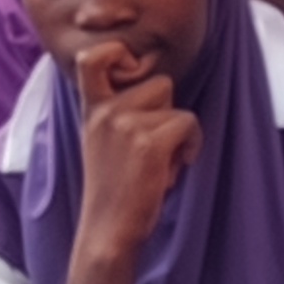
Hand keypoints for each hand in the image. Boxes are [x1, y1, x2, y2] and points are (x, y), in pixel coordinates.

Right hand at [74, 42, 198, 266]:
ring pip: (177, 105)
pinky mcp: (148, 142)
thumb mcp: (101, 142)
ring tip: (161, 161)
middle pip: (161, 83)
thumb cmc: (114, 190)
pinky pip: (189, 123)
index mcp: (92, 110)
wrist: (107, 231)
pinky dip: (191, 145)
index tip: (130, 71)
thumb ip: (117, 113)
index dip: (117, 52)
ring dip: (180, 132)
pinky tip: (175, 168)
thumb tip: (158, 90)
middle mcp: (106, 111)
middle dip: (166, 112)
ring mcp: (125, 124)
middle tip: (153, 147)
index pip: (92, 57)